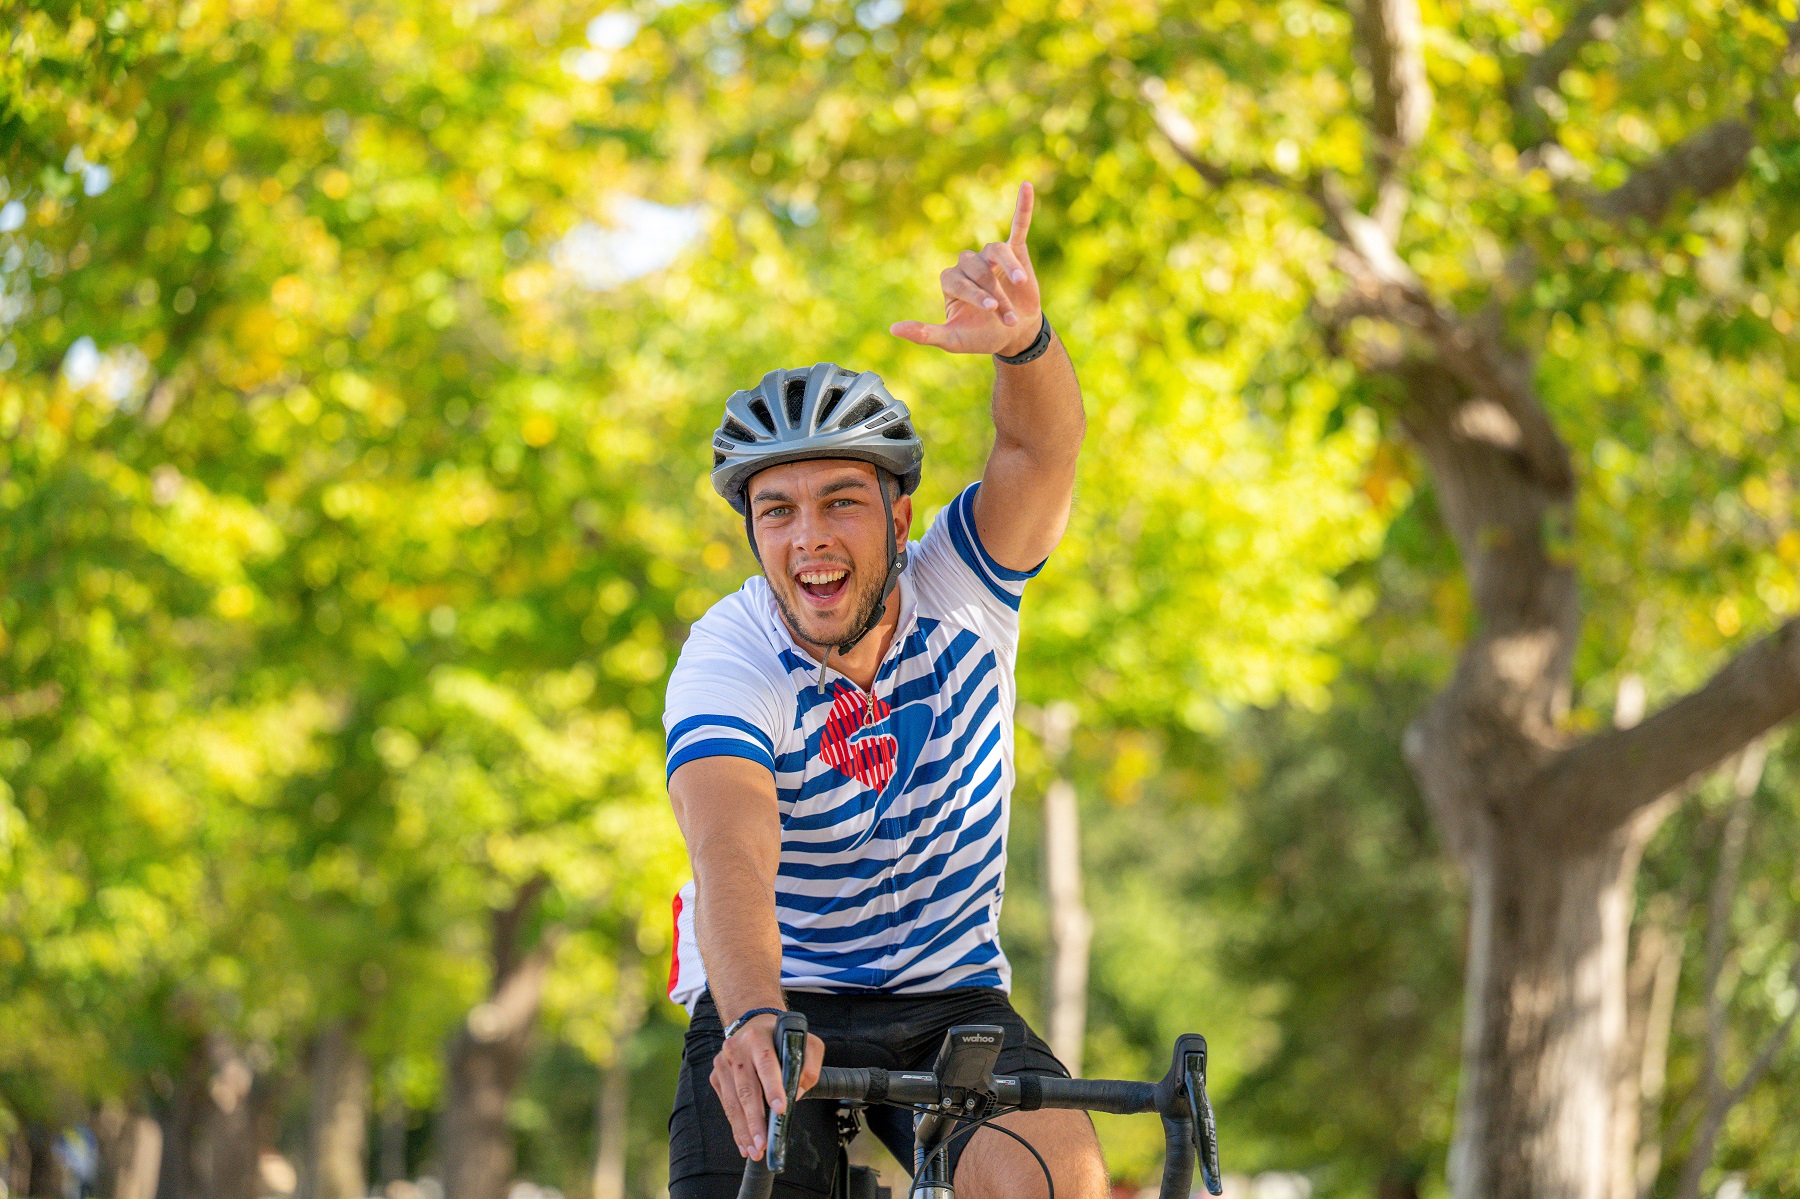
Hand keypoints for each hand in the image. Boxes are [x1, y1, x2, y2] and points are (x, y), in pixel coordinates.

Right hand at [709, 1013, 825, 1160]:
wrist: (753, 1025)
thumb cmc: (782, 1038)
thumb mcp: (806, 1043)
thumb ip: (808, 1067)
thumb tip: (796, 1094)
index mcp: (760, 1037)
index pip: (767, 1063)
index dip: (773, 1087)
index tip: (780, 1109)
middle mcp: (737, 1049)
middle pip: (746, 1089)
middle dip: (755, 1120)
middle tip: (763, 1143)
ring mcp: (723, 1063)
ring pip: (733, 1102)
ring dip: (744, 1129)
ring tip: (754, 1150)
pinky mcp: (716, 1075)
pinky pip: (726, 1106)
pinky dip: (736, 1126)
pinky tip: (743, 1142)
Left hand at [891, 182, 1041, 357]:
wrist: (1015, 334)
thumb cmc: (981, 335)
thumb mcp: (952, 340)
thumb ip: (924, 334)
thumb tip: (892, 329)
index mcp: (951, 281)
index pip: (957, 280)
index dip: (975, 294)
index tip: (992, 311)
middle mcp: (968, 264)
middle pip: (978, 269)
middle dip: (994, 294)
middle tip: (1008, 318)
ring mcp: (991, 258)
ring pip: (997, 252)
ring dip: (1010, 269)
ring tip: (1021, 283)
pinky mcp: (1015, 252)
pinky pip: (1018, 226)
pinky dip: (1021, 208)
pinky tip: (1025, 186)